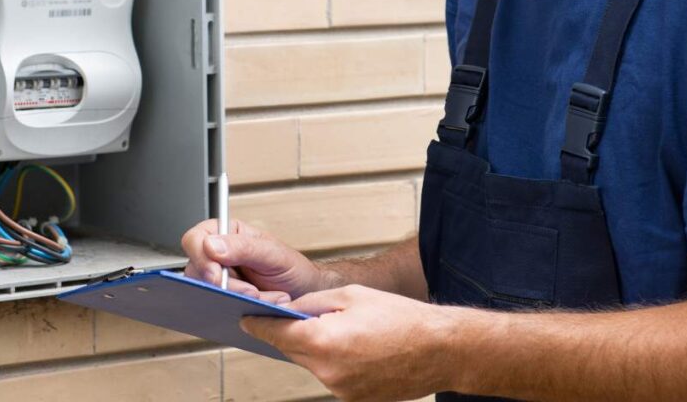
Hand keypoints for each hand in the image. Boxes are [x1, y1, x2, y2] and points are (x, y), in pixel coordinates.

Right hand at [181, 218, 325, 302]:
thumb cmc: (291, 268)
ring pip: (206, 292)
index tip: (217, 276)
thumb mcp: (272, 253)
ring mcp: (218, 280)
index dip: (201, 258)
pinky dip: (235, 311)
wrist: (305, 294)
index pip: (194, 240)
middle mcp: (217, 255)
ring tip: (263, 298)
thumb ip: (243, 247)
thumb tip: (211, 245)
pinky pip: (215, 308)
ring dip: (235, 299)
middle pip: (196, 270)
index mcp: (226, 233)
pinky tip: (253, 309)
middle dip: (225, 286)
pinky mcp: (221, 301)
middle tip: (251, 292)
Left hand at [241, 284, 461, 401]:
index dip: (258, 324)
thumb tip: (289, 308)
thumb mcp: (351, 295)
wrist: (440, 349)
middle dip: (290, 333)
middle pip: (291, 350)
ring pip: (312, 363)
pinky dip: (334, 360)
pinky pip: (331, 375)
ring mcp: (340, 390)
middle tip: (292, 316)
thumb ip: (313, 302)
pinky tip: (355, 346)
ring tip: (340, 329)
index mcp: (323, 340)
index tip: (246, 319)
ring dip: (316, 347)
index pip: (276, 333)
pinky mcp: (353, 399)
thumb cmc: (401, 318)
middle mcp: (327, 371)